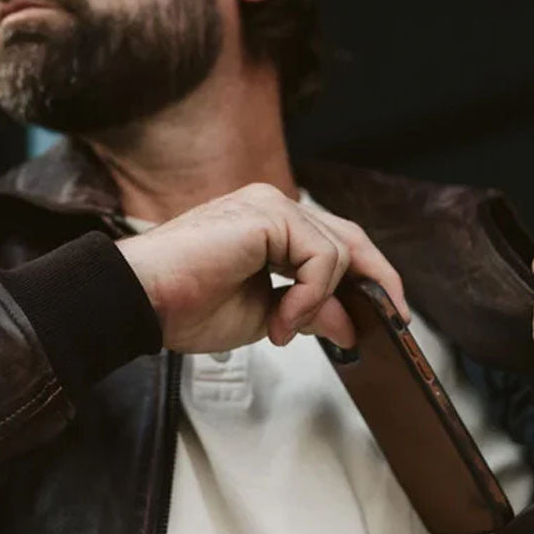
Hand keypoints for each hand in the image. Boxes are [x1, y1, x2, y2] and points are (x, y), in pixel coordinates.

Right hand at [115, 183, 408, 354]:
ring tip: (282, 328)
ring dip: (321, 300)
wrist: (141, 300)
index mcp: (268, 227)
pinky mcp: (268, 213)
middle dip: (377, 281)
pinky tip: (280, 319)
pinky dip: (311, 295)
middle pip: (350, 238)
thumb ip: (309, 311)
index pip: (334, 246)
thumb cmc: (184, 306)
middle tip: (392, 321)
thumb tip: (351, 324)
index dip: (366, 280)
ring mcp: (270, 205)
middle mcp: (272, 208)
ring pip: (339, 250)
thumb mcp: (264, 316)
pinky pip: (321, 256)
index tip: (383, 317)